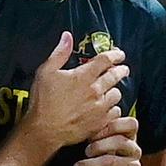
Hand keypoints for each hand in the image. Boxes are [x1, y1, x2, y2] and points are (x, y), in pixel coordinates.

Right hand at [24, 32, 128, 150]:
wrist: (44, 129)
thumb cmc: (43, 100)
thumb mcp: (46, 71)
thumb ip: (60, 53)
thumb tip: (67, 36)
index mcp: (83, 76)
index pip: (106, 60)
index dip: (115, 55)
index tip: (119, 54)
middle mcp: (95, 90)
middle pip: (115, 76)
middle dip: (121, 70)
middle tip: (122, 69)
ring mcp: (99, 108)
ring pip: (116, 94)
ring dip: (114, 90)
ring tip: (110, 89)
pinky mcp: (100, 122)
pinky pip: (115, 112)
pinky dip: (112, 108)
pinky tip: (106, 107)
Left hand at [74, 117, 141, 165]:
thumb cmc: (102, 158)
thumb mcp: (100, 141)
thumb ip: (98, 129)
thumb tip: (83, 117)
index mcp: (129, 135)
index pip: (131, 123)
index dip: (111, 125)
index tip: (93, 132)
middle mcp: (134, 149)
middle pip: (119, 141)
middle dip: (97, 145)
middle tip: (84, 150)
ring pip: (110, 160)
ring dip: (89, 163)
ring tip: (76, 165)